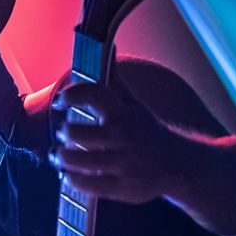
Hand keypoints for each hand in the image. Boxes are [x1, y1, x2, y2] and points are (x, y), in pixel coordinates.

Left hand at [50, 79, 177, 204]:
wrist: (178, 165)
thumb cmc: (147, 132)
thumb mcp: (134, 104)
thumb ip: (115, 80)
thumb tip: (108, 48)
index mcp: (123, 113)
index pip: (92, 94)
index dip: (70, 95)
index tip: (60, 102)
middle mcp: (122, 137)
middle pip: (76, 133)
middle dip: (64, 133)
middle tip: (62, 134)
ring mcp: (121, 163)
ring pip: (77, 160)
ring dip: (61, 158)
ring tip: (57, 156)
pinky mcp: (121, 187)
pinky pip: (87, 185)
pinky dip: (72, 180)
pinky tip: (68, 175)